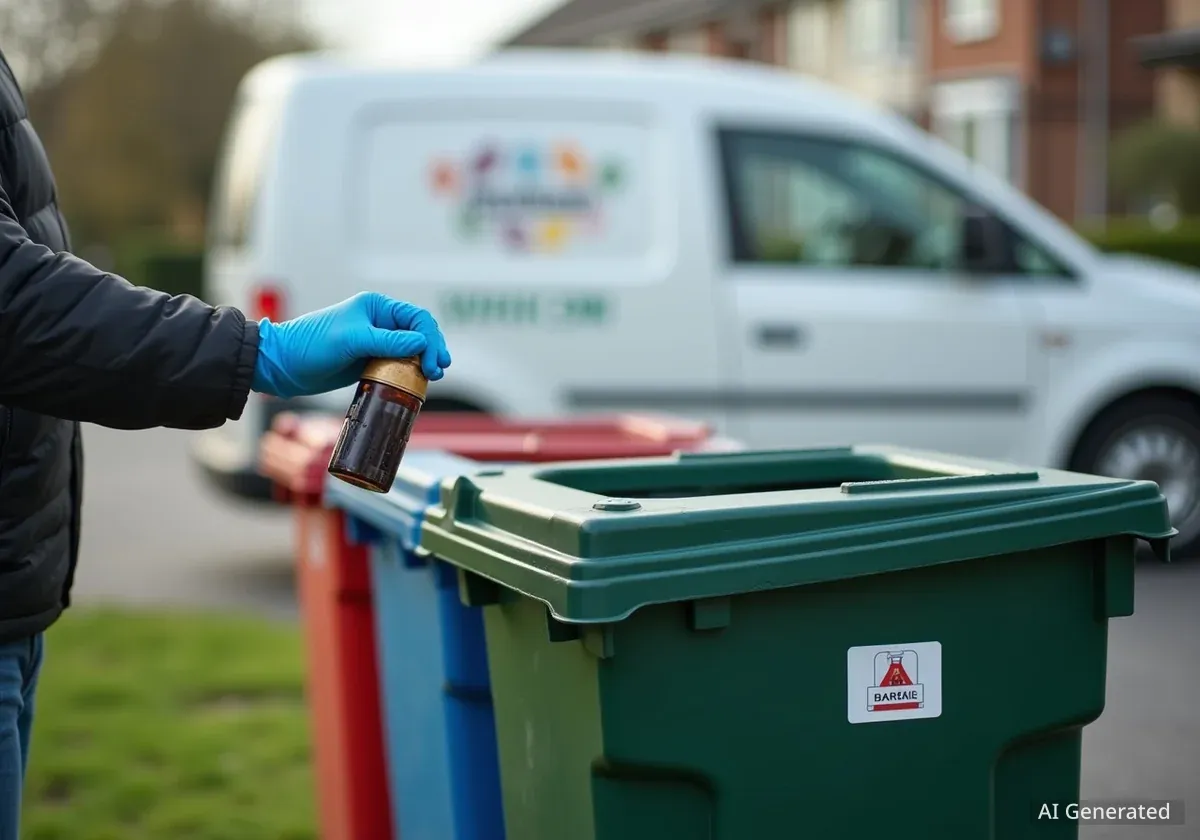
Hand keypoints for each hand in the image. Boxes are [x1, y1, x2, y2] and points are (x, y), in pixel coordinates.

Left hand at [250, 292, 450, 398]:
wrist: (282, 365)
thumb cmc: (311, 345)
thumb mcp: (351, 341)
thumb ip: (388, 341)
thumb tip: (422, 342)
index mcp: (376, 307)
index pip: (416, 318)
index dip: (430, 338)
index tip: (432, 362)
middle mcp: (379, 322)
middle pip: (419, 333)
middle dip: (432, 350)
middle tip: (438, 371)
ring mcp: (375, 342)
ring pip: (411, 350)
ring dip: (424, 362)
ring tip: (433, 377)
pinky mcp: (369, 361)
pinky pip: (398, 365)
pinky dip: (410, 372)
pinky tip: (417, 382)